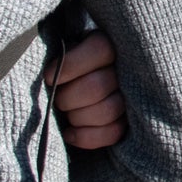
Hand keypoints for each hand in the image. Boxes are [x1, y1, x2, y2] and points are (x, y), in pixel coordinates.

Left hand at [45, 30, 126, 149]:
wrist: (85, 83)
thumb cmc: (71, 66)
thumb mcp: (67, 50)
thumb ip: (63, 54)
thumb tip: (51, 75)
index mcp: (111, 44)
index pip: (99, 49)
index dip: (71, 65)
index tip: (48, 77)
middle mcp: (127, 69)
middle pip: (97, 86)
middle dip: (68, 97)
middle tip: (57, 99)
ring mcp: (132, 97)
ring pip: (106, 111)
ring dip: (77, 117)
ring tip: (66, 113)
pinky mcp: (130, 122)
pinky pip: (112, 133)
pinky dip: (85, 137)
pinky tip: (70, 133)